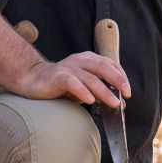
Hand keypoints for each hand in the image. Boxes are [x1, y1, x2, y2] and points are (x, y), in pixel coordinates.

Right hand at [13, 52, 129, 106]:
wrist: (33, 80)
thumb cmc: (61, 85)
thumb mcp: (84, 87)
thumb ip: (101, 92)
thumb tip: (120, 103)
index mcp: (89, 59)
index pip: (111, 64)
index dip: (122, 77)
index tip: (128, 92)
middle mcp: (80, 60)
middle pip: (103, 68)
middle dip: (118, 81)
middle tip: (126, 94)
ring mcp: (69, 67)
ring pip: (90, 77)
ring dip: (104, 91)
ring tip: (114, 103)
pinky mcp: (58, 76)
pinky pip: (72, 83)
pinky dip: (82, 92)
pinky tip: (89, 100)